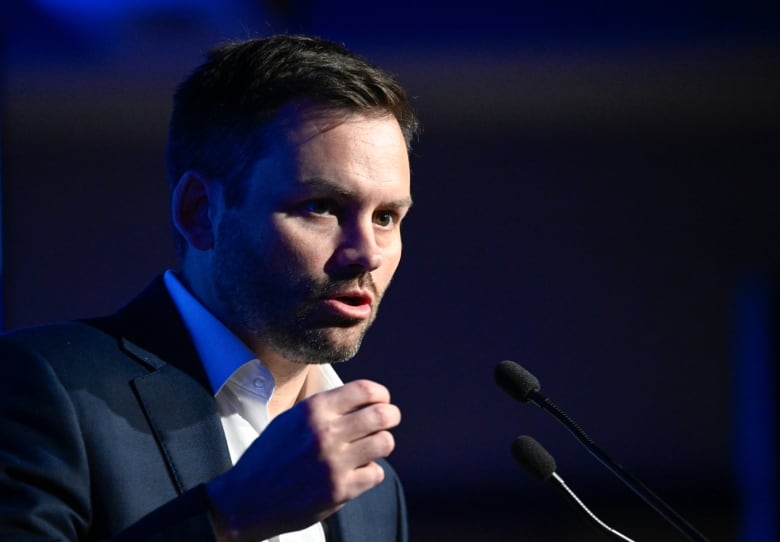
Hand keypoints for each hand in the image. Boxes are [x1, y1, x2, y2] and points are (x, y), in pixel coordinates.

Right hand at [206, 379, 400, 541]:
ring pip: (384, 442)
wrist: (247, 500)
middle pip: (381, 415)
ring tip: (372, 448)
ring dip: (382, 444)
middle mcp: (325, 432)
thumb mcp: (291, 419)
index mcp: (313, 410)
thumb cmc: (270, 457)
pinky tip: (357, 472)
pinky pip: (376, 473)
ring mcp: (334, 462)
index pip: (364, 390)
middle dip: (391, 416)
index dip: (381, 394)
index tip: (383, 400)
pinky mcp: (340, 490)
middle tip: (389, 420)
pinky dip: (370, 472)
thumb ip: (324, 408)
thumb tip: (362, 399)